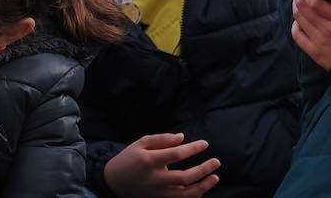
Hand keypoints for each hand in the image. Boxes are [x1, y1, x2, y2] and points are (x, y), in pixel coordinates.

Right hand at [103, 133, 219, 197]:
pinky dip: (193, 195)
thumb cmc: (129, 158)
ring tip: (215, 177)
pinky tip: (202, 187)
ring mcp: (157, 193)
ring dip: (203, 187)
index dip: (192, 149)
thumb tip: (182, 138)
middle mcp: (154, 179)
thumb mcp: (140, 143)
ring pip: (185, 194)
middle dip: (203, 170)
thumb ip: (161, 139)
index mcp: (148, 161)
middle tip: (216, 162)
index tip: (204, 144)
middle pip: (184, 178)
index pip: (175, 155)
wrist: (114, 181)